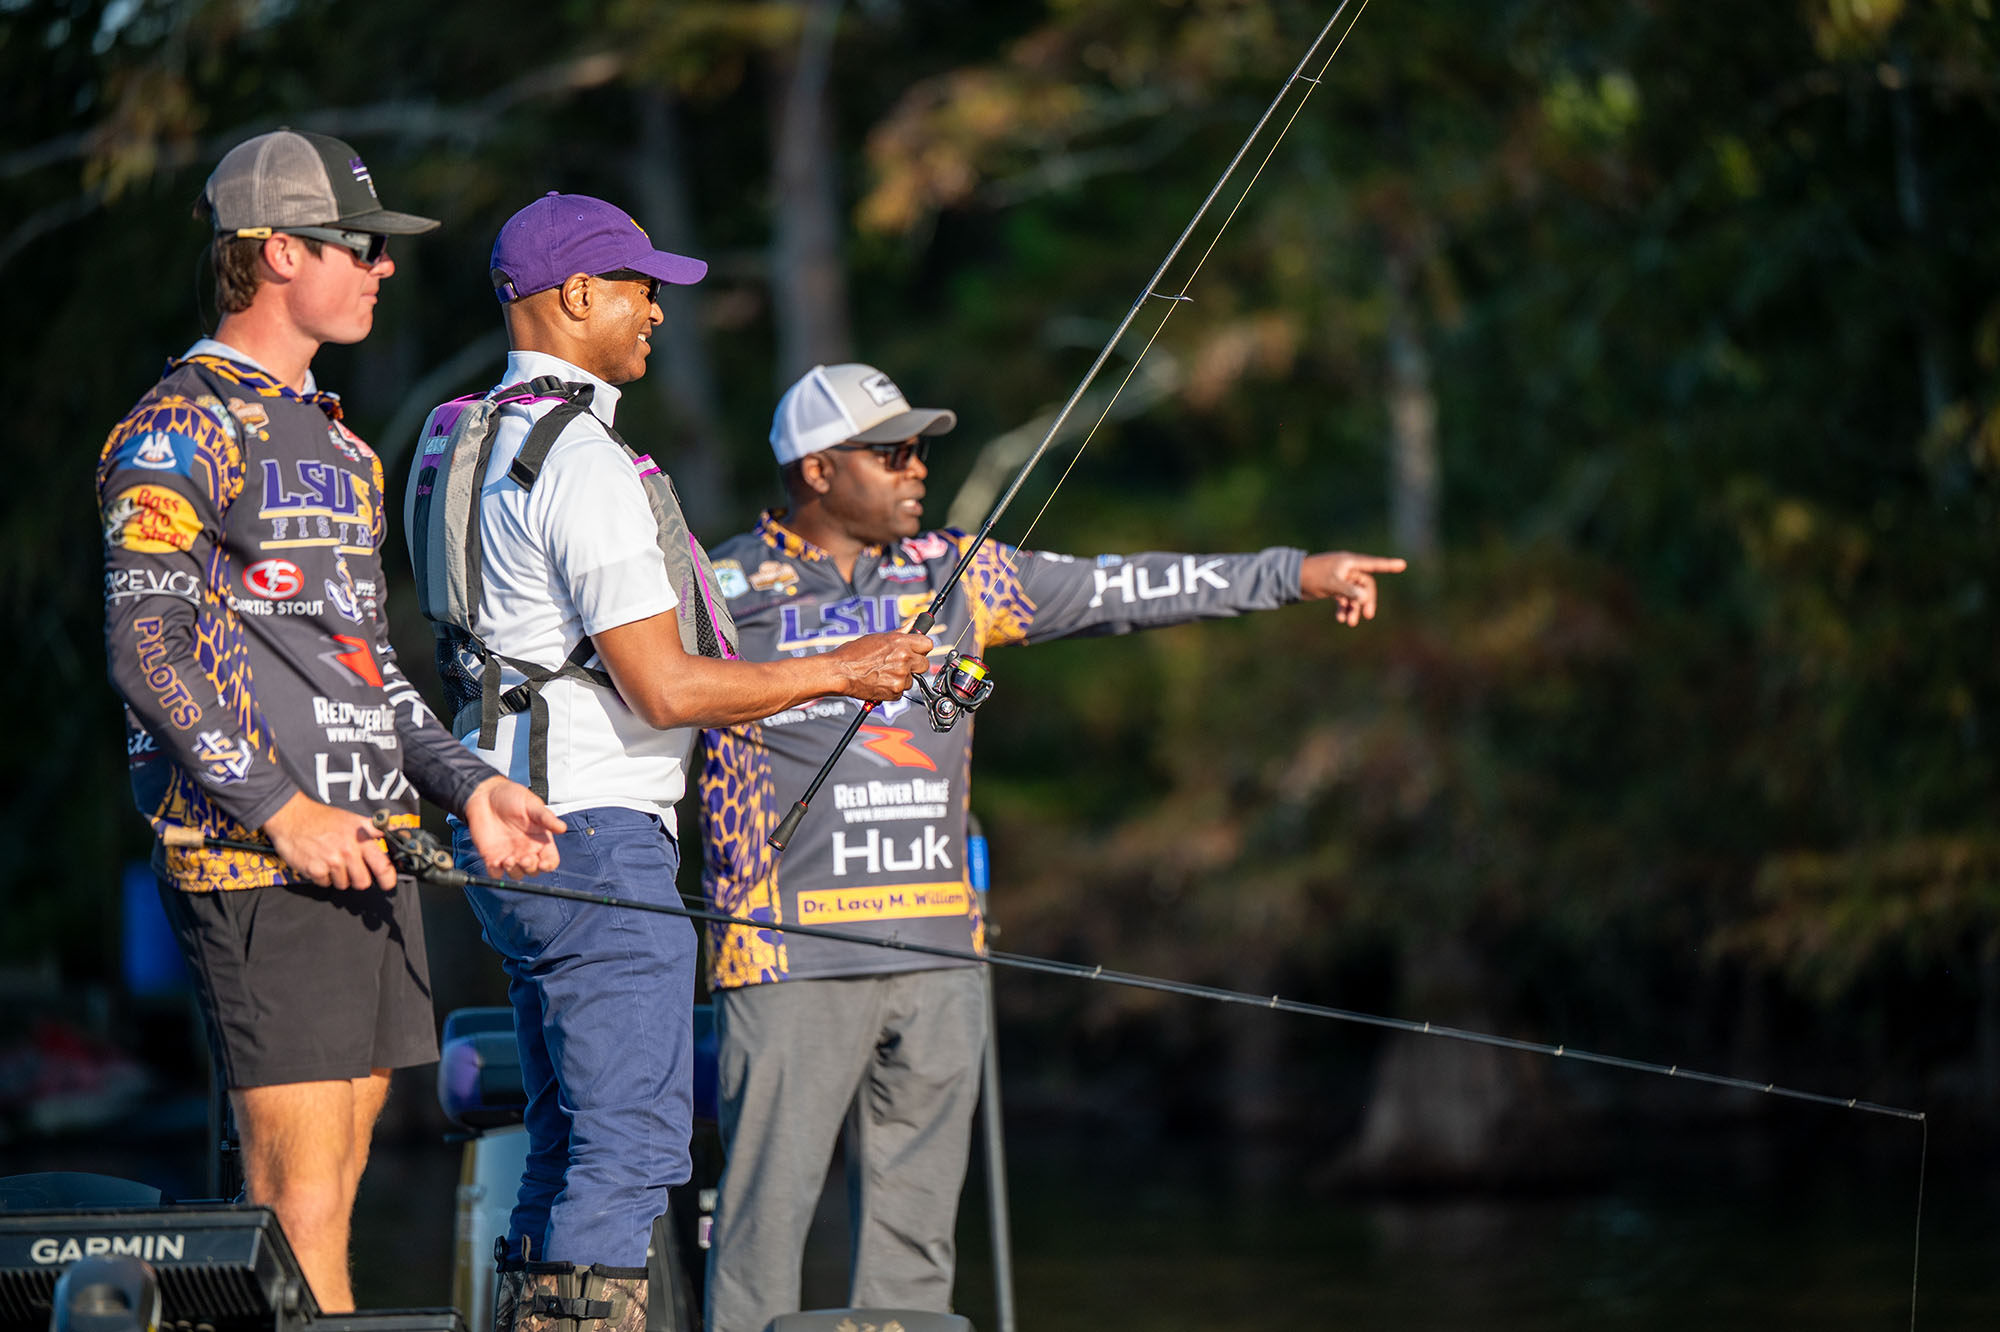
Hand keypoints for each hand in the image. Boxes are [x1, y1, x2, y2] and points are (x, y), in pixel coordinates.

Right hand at [261, 792, 397, 888]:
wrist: (292, 816)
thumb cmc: (322, 818)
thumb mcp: (352, 819)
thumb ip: (372, 829)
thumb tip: (390, 834)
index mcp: (361, 838)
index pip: (382, 865)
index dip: (388, 879)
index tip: (387, 883)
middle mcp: (348, 851)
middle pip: (362, 882)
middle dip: (358, 879)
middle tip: (350, 869)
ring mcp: (331, 861)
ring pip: (343, 884)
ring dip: (338, 877)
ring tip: (330, 860)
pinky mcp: (315, 870)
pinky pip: (325, 883)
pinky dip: (322, 876)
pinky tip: (318, 862)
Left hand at [462, 776, 566, 877]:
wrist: (486, 795)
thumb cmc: (511, 797)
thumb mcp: (532, 804)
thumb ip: (546, 818)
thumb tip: (562, 828)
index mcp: (540, 840)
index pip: (550, 860)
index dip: (548, 865)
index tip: (544, 864)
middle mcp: (526, 850)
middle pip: (533, 870)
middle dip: (530, 868)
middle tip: (525, 859)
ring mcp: (509, 855)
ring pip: (516, 874)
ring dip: (514, 871)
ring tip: (508, 860)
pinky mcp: (492, 857)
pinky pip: (495, 873)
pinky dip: (496, 872)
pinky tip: (496, 863)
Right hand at [829, 631, 935, 700]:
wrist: (839, 672)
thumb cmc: (853, 654)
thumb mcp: (877, 637)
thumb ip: (899, 633)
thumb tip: (912, 625)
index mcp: (901, 642)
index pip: (928, 644)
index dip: (921, 648)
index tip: (916, 650)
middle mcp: (904, 658)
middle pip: (924, 664)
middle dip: (915, 664)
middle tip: (900, 664)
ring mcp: (901, 676)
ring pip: (912, 679)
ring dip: (902, 678)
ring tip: (883, 673)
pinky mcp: (895, 692)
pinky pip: (902, 691)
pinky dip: (893, 689)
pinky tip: (880, 681)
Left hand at [1300, 551, 1407, 625]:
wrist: (1290, 578)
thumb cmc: (1311, 576)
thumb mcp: (1331, 584)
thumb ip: (1349, 591)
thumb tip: (1365, 598)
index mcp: (1349, 562)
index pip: (1373, 564)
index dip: (1388, 565)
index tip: (1403, 565)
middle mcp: (1347, 569)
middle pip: (1366, 585)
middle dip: (1367, 600)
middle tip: (1367, 616)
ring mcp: (1341, 578)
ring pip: (1355, 594)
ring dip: (1354, 608)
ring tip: (1349, 622)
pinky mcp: (1334, 587)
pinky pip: (1345, 598)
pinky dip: (1344, 608)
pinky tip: (1341, 618)